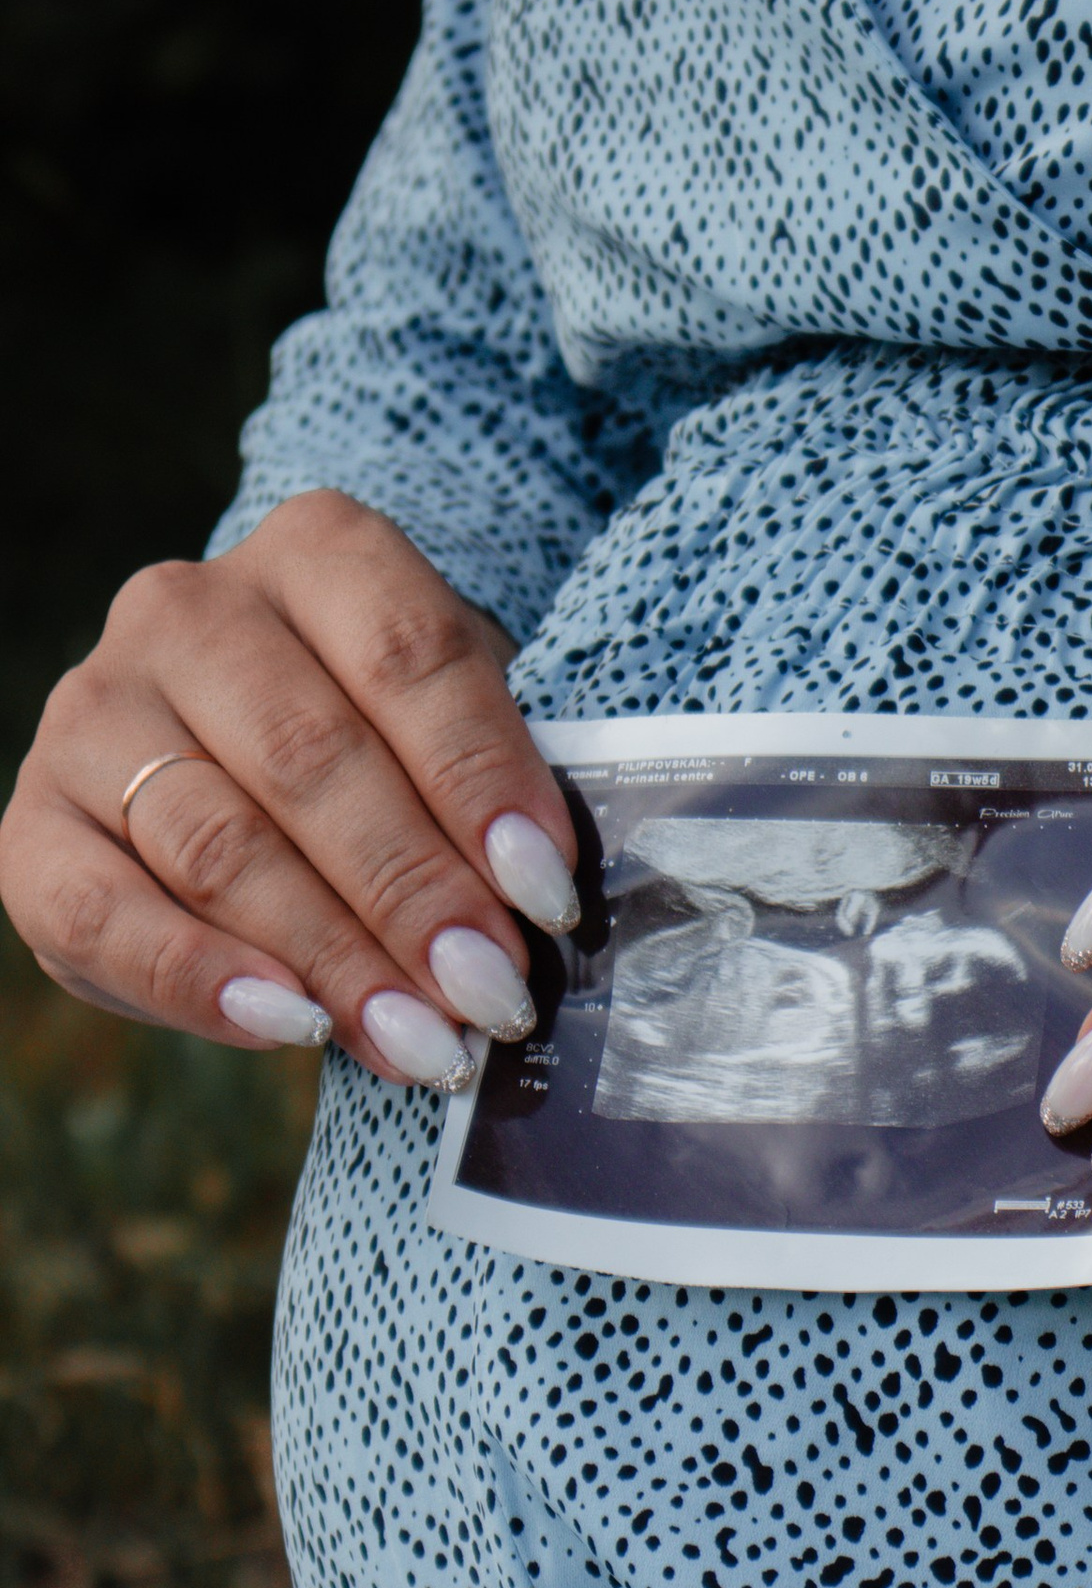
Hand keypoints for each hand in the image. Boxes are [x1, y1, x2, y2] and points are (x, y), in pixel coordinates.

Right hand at [0, 490, 583, 1087]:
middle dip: (412, 892)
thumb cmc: (387, 731)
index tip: (544, 889)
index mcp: (314, 551)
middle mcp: (186, 610)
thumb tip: (534, 904)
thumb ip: (489, 787)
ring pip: (217, 844)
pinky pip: (101, 912)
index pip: (408, 655)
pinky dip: (198, 979)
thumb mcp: (451, 720)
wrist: (237, 741)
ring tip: (419, 1036)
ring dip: (330, 955)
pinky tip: (290, 1025)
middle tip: (488, 992)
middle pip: (309, 758)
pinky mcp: (33, 820)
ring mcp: (94, 710)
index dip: (481, 778)